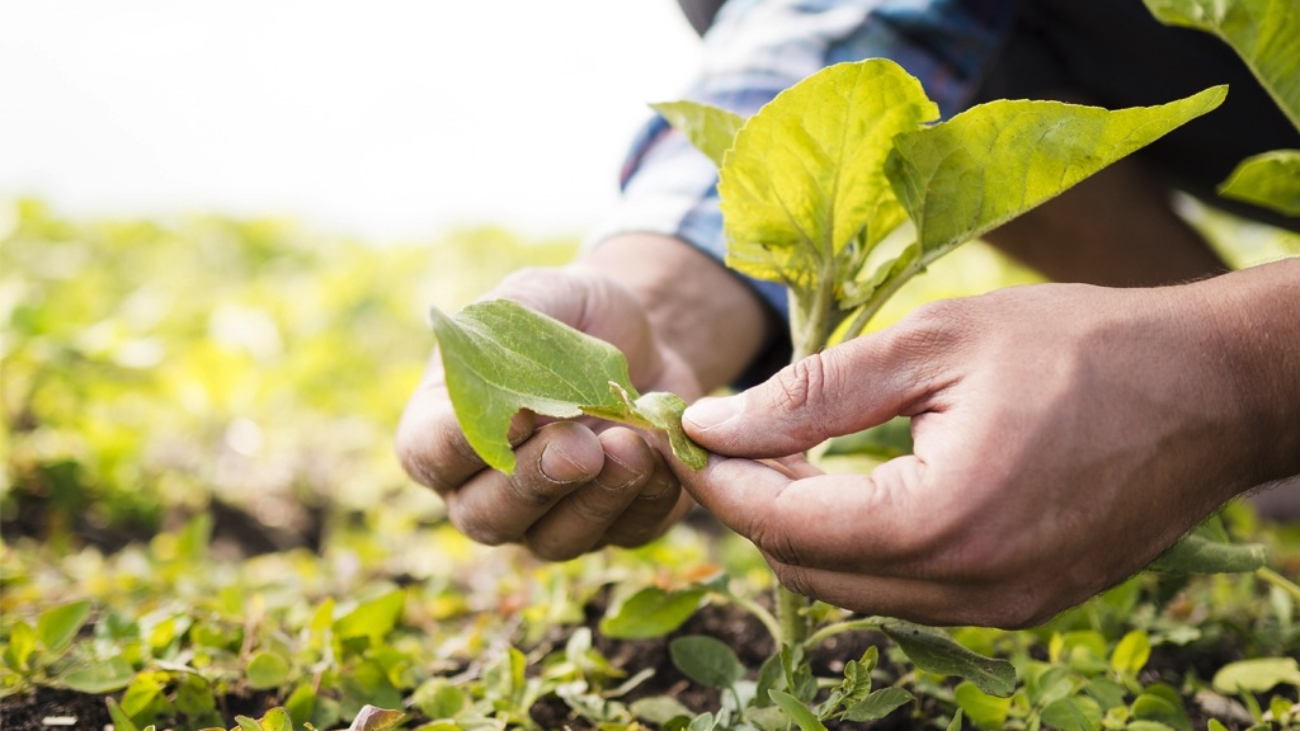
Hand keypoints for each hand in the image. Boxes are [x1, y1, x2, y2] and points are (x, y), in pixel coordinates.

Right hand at [396, 265, 701, 559]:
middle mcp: (485, 487)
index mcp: (444, 428)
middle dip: (535, 482)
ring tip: (631, 447)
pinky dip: (647, 500)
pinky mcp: (613, 526)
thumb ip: (506, 333)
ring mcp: (547, 517)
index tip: (513, 415)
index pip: (430, 455)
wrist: (644, 338)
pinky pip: (625, 533)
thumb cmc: (570, 316)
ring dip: (595, 500)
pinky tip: (662, 456)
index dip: (462, 445)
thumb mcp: (536, 296)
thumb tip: (510, 398)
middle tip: (580, 446)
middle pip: (487, 516)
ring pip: (555, 540)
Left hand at [677, 268, 1298, 627]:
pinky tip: (852, 483)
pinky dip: (860, 544)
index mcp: (943, 520)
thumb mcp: (935, 344)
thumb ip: (813, 391)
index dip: (718, 478)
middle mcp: (969, 589)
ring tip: (784, 451)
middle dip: (751, 505)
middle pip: (806, 571)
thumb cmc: (1082, 345)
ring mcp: (999, 609)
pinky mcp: (1019, 605)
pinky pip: (904, 591)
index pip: (784, 524)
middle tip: (725, 436)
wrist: (1214, 389)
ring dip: (802, 528)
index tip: (680, 431)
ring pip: (850, 589)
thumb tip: (712, 422)